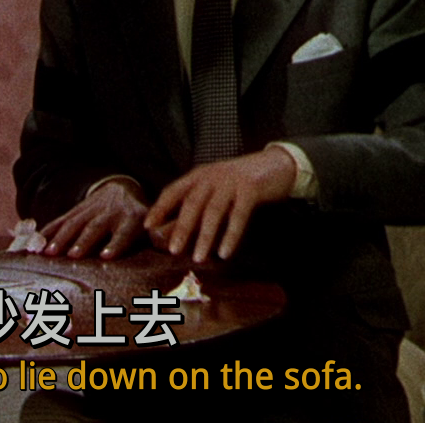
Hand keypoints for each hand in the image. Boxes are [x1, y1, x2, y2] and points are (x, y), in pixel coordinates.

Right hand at [40, 178, 149, 259]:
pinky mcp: (76, 210)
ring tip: (48, 253)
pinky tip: (35, 243)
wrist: (121, 189)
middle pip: (94, 228)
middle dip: (82, 241)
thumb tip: (167, 245)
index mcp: (131, 218)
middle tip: (72, 255)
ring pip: (74, 223)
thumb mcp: (152, 222)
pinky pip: (60, 220)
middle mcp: (110, 213)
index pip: (124, 232)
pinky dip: (47, 231)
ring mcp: (90, 210)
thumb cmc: (140, 216)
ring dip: (60, 237)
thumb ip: (158, 235)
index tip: (107, 257)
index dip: (116, 243)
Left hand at [143, 148, 296, 262]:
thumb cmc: (240, 182)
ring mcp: (231, 182)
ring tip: (199, 258)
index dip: (160, 208)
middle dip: (181, 228)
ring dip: (205, 237)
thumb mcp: (216, 186)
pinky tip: (225, 252)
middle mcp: (212, 177)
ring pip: (213, 212)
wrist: (276, 165)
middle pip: (191, 204)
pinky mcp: (250, 190)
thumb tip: (177, 229)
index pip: (173, 190)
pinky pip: (238, 216)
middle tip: (173, 251)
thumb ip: (199, 201)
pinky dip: (230, 236)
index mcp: (199, 175)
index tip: (148, 226)